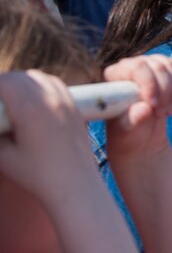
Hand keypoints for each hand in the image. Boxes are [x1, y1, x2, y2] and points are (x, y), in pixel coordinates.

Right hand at [0, 71, 95, 202]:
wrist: (75, 183)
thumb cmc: (36, 174)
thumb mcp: (3, 155)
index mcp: (31, 109)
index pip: (5, 82)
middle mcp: (51, 99)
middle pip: (20, 77)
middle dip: (3, 84)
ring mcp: (66, 101)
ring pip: (38, 77)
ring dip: (21, 83)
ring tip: (9, 100)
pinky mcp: (75, 106)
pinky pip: (54, 84)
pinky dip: (39, 86)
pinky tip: (31, 101)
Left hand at [104, 55, 171, 161]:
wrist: (141, 137)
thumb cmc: (128, 134)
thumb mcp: (127, 131)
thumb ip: (132, 120)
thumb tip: (143, 109)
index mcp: (115, 76)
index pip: (136, 68)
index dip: (149, 84)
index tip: (153, 105)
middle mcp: (131, 66)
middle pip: (157, 66)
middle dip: (164, 91)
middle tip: (161, 113)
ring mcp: (149, 66)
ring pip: (169, 67)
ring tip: (167, 112)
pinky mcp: (164, 70)